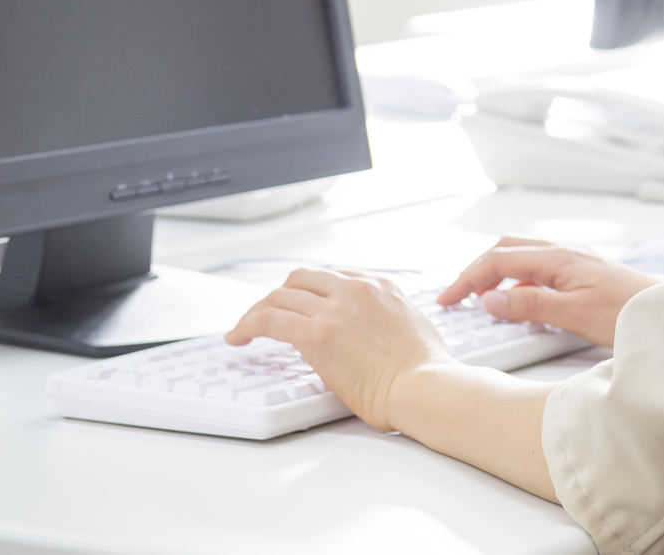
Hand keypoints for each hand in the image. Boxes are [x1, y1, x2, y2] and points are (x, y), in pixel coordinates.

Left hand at [225, 268, 448, 431]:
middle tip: (267, 314)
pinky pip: (268, 319)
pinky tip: (238, 338)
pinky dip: (247, 326)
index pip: (334, 277)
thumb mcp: (413, 328)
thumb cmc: (425, 371)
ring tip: (245, 329)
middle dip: (281, 294)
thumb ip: (388, 322)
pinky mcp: (316, 333)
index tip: (300, 306)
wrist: (425, 385)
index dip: (310, 291)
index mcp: (382, 287)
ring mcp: (335, 308)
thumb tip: (376, 335)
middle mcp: (357, 289)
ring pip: (280, 294)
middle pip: (302, 277)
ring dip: (257, 310)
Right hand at [436, 235, 659, 347]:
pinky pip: (539, 268)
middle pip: (508, 249)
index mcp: (559, 257)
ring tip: (478, 296)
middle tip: (456, 295)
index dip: (468, 278)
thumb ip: (531, 304)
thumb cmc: (628, 313)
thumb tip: (490, 297)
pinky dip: (517, 279)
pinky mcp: (583, 273)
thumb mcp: (574, 314)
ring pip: (523, 257)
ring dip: (496, 272)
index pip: (500, 258)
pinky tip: (516, 298)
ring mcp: (575, 261)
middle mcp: (566, 252)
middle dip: (477, 269)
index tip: (448, 299)